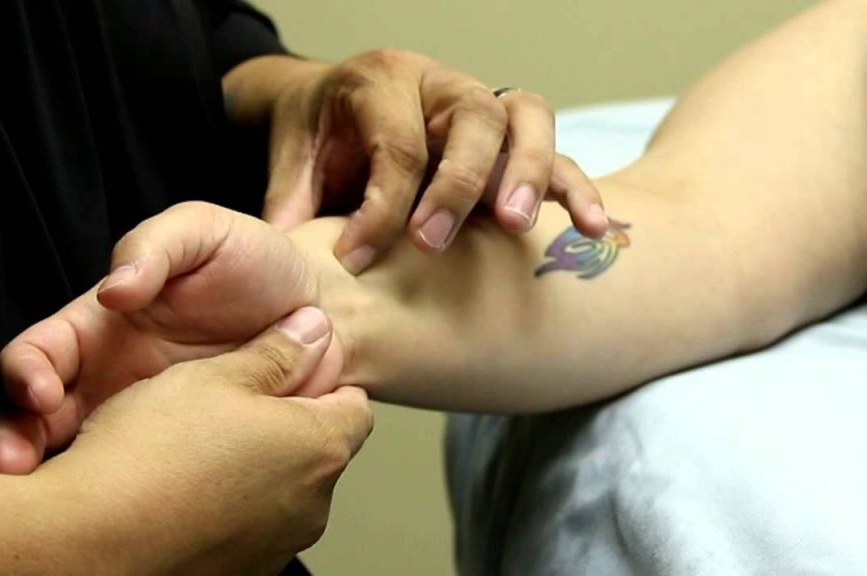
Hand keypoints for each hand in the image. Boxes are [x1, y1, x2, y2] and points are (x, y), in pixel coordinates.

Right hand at [0, 202, 342, 473]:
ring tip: (72, 507)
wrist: (319, 305)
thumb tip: (115, 290)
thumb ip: (156, 247)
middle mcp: (113, 385)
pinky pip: (159, 490)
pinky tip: (148, 512)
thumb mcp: (202, 233)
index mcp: (103, 330)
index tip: (40, 394)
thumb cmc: (252, 263)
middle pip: (43, 424)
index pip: (40, 355)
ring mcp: (150, 430)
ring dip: (73, 488)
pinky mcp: (191, 464)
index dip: (26, 374)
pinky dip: (147, 505)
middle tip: (19, 467)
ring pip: (91, 467)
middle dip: (22, 445)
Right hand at [36, 311, 372, 574]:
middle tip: (224, 406)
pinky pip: (244, 529)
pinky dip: (222, 509)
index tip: (282, 371)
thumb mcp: (214, 375)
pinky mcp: (240, 575)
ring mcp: (275, 547)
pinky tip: (176, 494)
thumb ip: (274, 351)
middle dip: (279, 425)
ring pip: (277, 491)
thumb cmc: (150, 455)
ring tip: (189, 451)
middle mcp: (310, 505)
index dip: (317, 380)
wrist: (88, 544)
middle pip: (313, 449)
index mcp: (318, 447)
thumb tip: (311, 330)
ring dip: (248, 469)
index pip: (352, 403)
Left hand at [241, 51, 608, 272]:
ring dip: (531, 173)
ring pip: (527, 119)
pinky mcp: (508, 134)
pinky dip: (574, 185)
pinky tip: (593, 227)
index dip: (380, 208)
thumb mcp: (292, 159)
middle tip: (435, 241)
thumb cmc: (318, 131)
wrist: (336, 102)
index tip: (357, 257)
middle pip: (474, 119)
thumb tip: (287, 259)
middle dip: (460, 183)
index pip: (398, 144)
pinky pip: (554, 148)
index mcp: (381, 82)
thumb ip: (292, 203)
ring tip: (517, 226)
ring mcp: (481, 104)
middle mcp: (440, 85)